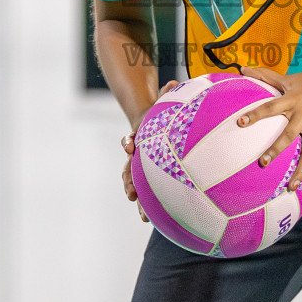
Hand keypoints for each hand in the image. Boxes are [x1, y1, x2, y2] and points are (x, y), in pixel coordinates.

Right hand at [122, 78, 178, 222]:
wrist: (154, 126)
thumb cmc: (162, 115)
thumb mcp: (164, 103)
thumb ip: (167, 95)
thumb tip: (174, 82)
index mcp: (139, 136)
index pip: (130, 138)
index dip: (128, 141)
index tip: (128, 145)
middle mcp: (136, 154)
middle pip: (128, 168)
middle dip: (128, 181)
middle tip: (131, 193)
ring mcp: (141, 167)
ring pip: (135, 184)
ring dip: (138, 198)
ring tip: (143, 215)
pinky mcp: (149, 177)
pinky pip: (147, 192)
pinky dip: (147, 205)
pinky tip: (150, 219)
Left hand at [237, 66, 301, 189]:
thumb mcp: (289, 77)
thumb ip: (265, 75)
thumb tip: (242, 68)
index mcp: (292, 100)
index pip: (270, 107)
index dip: (255, 114)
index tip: (241, 122)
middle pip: (288, 135)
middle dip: (276, 150)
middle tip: (263, 163)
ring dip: (300, 170)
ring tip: (290, 187)